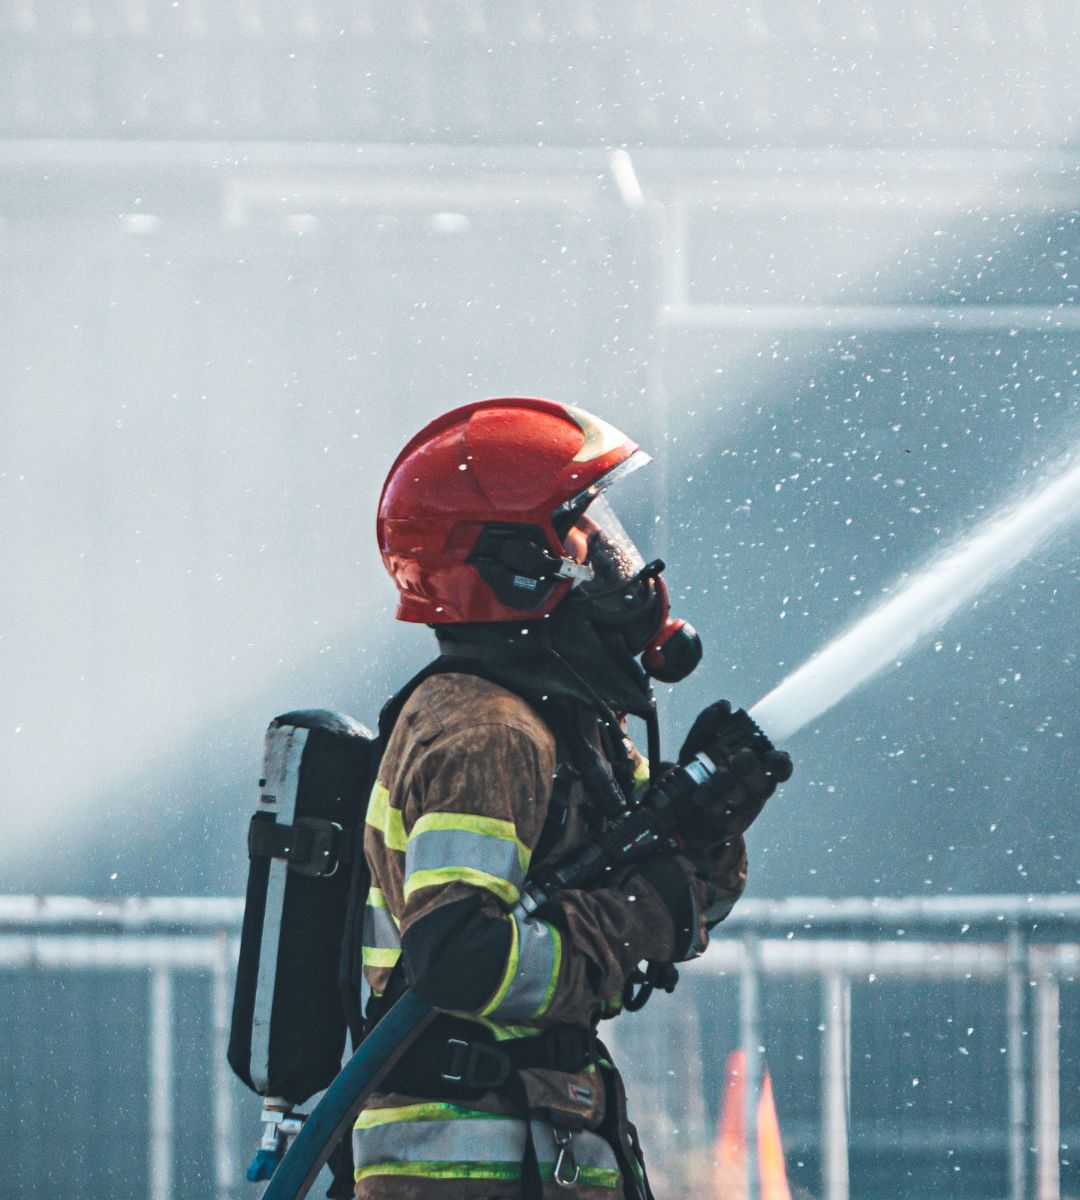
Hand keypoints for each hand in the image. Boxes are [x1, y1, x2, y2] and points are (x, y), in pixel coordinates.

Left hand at [676, 700, 791, 840]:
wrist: (679, 804)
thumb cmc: (700, 769)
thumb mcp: (699, 743)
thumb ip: (709, 723)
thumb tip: (725, 706)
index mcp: (758, 768)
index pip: (780, 767)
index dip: (781, 763)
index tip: (772, 755)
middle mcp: (755, 790)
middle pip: (764, 784)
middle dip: (751, 769)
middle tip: (739, 757)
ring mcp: (743, 810)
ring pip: (744, 799)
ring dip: (730, 784)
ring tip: (716, 774)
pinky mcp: (727, 825)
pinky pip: (723, 816)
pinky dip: (710, 801)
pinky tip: (701, 792)